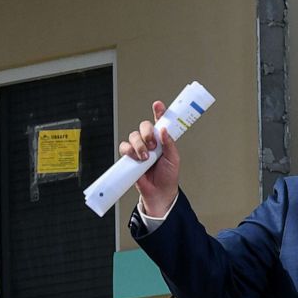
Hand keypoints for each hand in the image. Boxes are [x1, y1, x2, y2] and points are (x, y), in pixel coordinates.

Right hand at [118, 101, 179, 215]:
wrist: (159, 192)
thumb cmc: (168, 176)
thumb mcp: (174, 159)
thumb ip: (169, 144)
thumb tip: (163, 130)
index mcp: (163, 140)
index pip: (160, 122)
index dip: (159, 112)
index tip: (158, 105)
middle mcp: (150, 142)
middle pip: (144, 126)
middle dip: (147, 133)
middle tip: (153, 145)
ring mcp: (139, 149)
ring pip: (133, 136)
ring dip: (139, 145)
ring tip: (145, 157)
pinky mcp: (130, 157)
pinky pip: (124, 147)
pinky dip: (128, 150)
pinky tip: (136, 158)